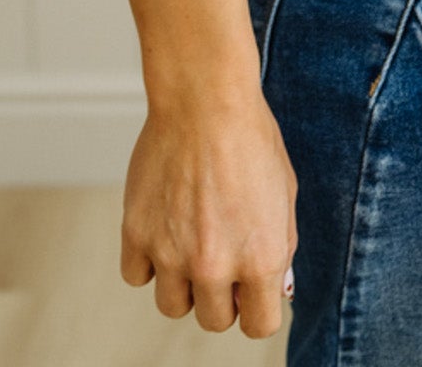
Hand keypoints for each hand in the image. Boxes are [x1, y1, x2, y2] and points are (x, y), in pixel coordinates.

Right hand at [120, 89, 297, 337]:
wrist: (204, 96)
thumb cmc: (250, 136)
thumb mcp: (285, 192)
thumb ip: (281, 246)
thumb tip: (275, 291)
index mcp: (261, 258)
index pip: (260, 326)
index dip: (257, 307)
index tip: (252, 287)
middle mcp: (216, 265)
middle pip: (214, 320)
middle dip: (222, 295)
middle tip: (222, 254)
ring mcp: (171, 253)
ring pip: (173, 306)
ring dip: (183, 283)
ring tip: (191, 240)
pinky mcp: (136, 234)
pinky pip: (137, 276)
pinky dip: (147, 261)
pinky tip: (163, 228)